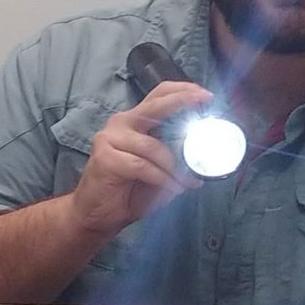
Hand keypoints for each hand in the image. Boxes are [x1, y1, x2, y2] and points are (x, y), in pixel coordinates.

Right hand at [66, 80, 214, 239]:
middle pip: (155, 106)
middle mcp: (121, 123)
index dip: (184, 90)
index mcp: (135, 121)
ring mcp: (109, 138)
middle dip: (183, 102)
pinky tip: (172, 188)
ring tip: (188, 183)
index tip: (207, 96)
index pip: (159, 94)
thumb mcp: (160, 167)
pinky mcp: (105, 158)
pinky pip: (143, 166)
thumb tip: (207, 150)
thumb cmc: (129, 190)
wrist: (97, 214)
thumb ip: (176, 153)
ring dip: (176, 168)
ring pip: (154, 147)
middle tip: (206, 106)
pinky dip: (162, 179)